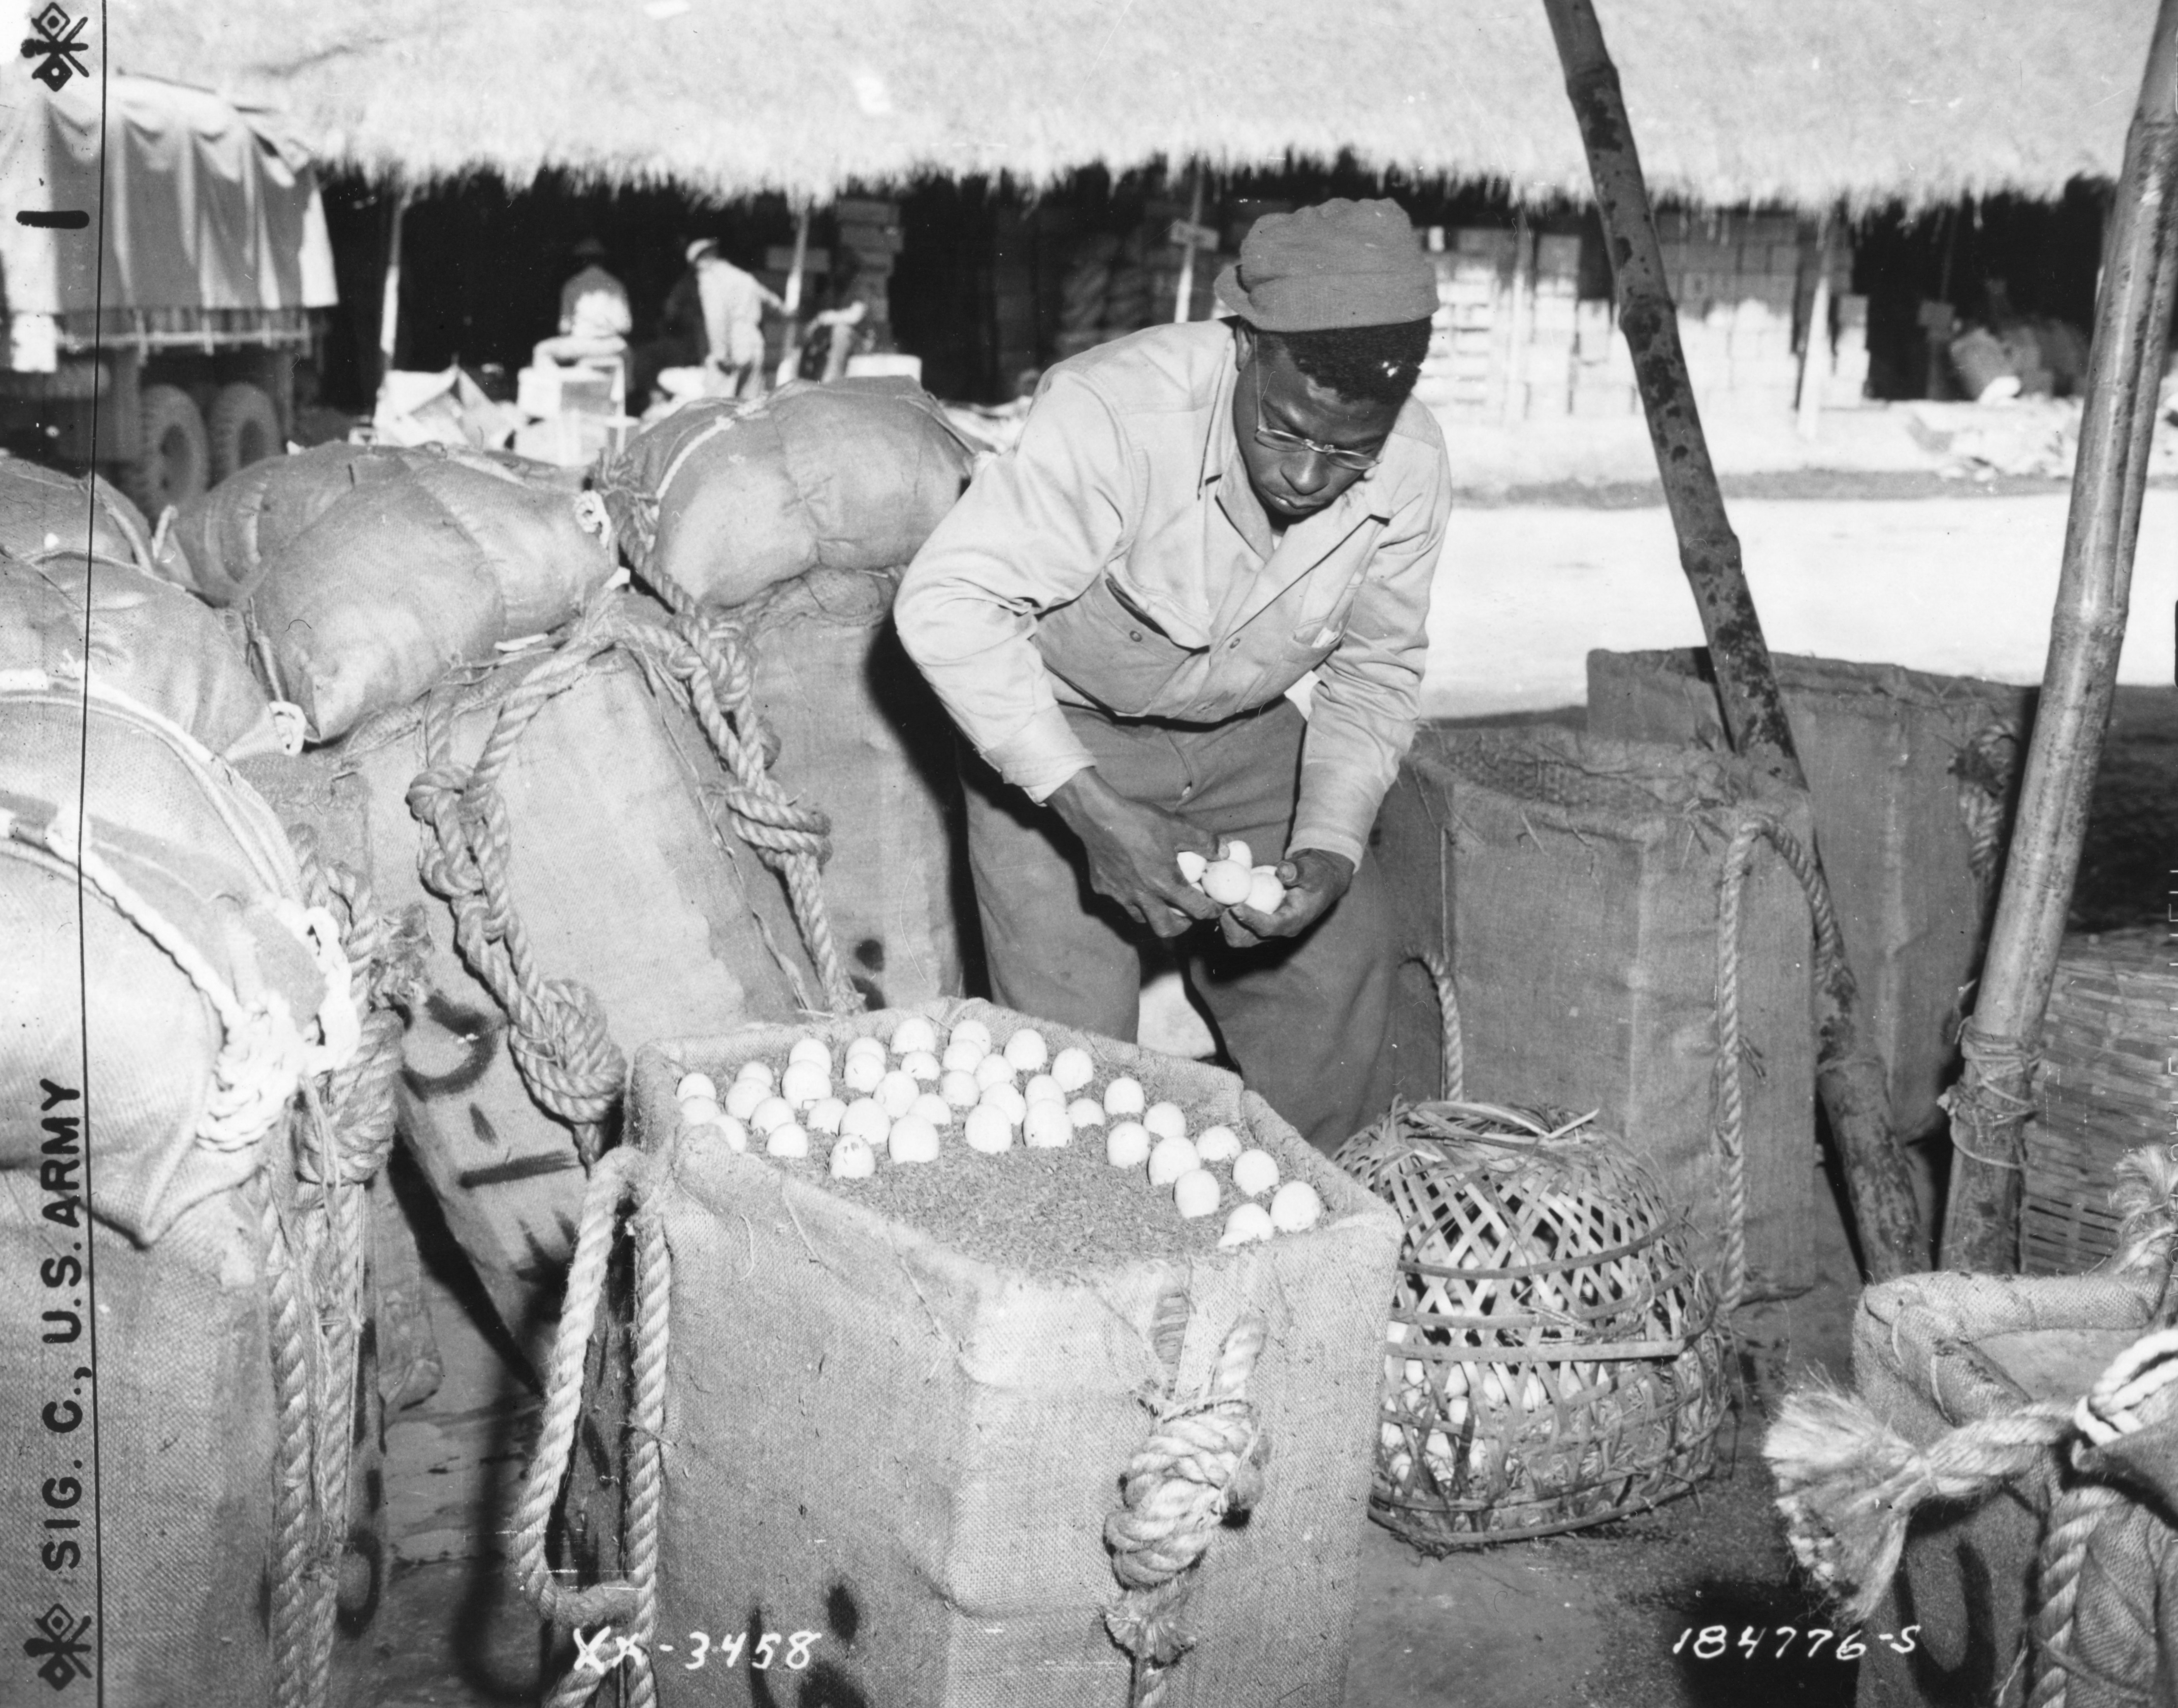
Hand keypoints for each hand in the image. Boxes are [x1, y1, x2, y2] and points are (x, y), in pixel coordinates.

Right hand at [1048, 769, 1220, 939]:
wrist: (1096, 815)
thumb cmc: (1138, 820)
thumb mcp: (1177, 826)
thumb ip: (1204, 841)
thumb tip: (1223, 852)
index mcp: (1165, 884)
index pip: (1197, 910)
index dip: (1212, 911)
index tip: (1216, 907)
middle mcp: (1142, 896)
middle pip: (1166, 929)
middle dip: (1181, 927)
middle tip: (1187, 915)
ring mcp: (1120, 895)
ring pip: (1141, 919)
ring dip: (1154, 914)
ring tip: (1160, 901)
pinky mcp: (1103, 888)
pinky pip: (1119, 900)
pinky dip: (1129, 897)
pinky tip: (1131, 881)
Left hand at [1220, 848, 1353, 946]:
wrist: (1317, 881)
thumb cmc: (1315, 875)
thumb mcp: (1311, 870)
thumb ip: (1298, 871)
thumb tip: (1283, 871)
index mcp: (1294, 922)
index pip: (1269, 927)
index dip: (1251, 919)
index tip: (1235, 907)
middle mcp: (1278, 931)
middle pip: (1248, 939)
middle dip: (1230, 924)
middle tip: (1220, 902)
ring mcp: (1266, 929)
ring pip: (1238, 936)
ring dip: (1225, 921)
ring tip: (1217, 899)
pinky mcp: (1257, 924)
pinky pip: (1237, 927)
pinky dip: (1226, 916)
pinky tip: (1220, 898)